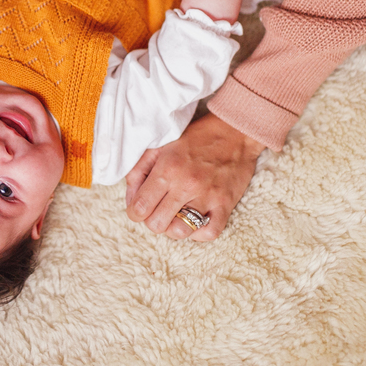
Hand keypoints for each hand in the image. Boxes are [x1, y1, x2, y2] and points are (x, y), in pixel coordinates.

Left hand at [124, 113, 262, 240]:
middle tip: (159, 210)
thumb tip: (131, 199)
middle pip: (156, 224)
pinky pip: (208, 234)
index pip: (139, 207)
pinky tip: (195, 221)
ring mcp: (208, 196)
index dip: (135, 212)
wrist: (234, 131)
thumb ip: (138, 171)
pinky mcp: (226, 204)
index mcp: (167, 169)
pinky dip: (198, 233)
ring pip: (180, 232)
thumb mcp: (159, 146)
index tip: (141, 207)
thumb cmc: (194, 138)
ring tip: (176, 215)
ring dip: (174, 228)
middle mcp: (186, 184)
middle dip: (152, 220)